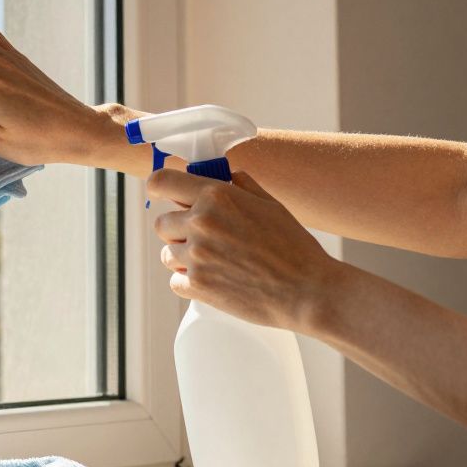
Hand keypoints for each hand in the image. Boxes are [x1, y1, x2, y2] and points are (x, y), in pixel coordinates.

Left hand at [147, 168, 339, 333]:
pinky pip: (175, 281)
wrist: (307, 291)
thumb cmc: (294, 248)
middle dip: (177, 230)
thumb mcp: (271, 205)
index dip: (159, 188)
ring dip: (184, 258)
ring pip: (167, 254)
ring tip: (215, 262)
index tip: (164, 196)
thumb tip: (224, 175)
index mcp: (216, 196)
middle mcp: (201, 222)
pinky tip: (215, 280)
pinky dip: (190, 283)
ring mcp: (196, 255)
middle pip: (161, 223)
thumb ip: (241, 186)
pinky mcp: (197, 285)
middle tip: (204, 239)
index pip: (160, 181)